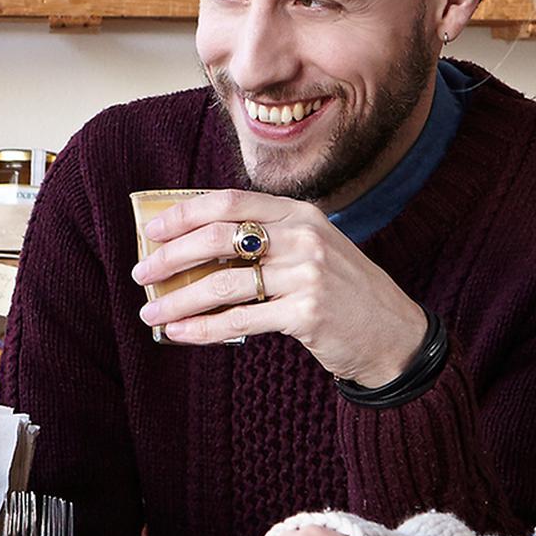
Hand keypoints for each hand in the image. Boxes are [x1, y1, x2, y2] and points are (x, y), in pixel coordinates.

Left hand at [135, 191, 429, 386]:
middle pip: (220, 236)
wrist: (393, 334)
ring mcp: (308, 274)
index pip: (231, 202)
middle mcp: (304, 236)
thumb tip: (193, 248)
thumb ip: (266, 241)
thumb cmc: (342, 292)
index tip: (151, 231)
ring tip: (151, 312)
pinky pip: (240, 320)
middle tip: (142, 274)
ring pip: (223, 282)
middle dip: (171, 256)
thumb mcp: (311, 250)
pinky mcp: (307, 312)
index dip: (184, 214)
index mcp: (300, 214)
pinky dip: (203, 329)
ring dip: (179, 299)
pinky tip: (179, 334)